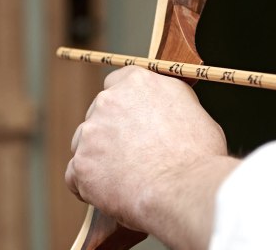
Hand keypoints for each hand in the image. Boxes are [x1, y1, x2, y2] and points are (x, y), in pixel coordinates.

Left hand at [66, 66, 238, 247]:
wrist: (186, 189)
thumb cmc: (198, 154)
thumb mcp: (191, 108)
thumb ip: (166, 101)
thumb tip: (161, 107)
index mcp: (136, 82)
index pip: (116, 83)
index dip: (123, 104)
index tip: (129, 120)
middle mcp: (108, 100)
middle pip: (98, 114)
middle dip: (109, 133)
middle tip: (130, 156)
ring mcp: (90, 132)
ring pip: (84, 144)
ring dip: (98, 158)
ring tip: (126, 179)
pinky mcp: (81, 164)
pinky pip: (76, 176)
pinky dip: (90, 186)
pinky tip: (112, 194)